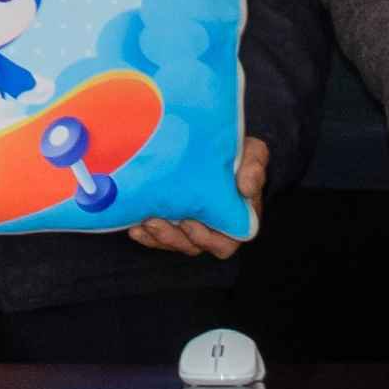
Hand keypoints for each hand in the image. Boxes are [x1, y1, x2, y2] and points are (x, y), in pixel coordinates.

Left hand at [127, 142, 272, 257]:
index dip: (207, 239)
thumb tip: (247, 188)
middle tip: (156, 221)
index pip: (225, 243)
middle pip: (193, 246)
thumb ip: (255, 169)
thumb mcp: (254, 154)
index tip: (190, 222)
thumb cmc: (238, 153)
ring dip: (156, 236)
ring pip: (173, 242)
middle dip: (173, 238)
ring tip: (142, 222)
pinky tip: (133, 226)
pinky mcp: (170, 219)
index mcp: (235, 219)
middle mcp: (212, 228)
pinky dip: (145, 234)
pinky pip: (157, 236)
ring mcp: (189, 226)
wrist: (212, 143)